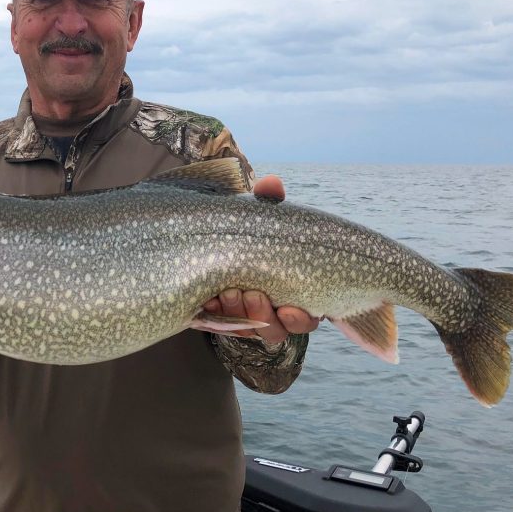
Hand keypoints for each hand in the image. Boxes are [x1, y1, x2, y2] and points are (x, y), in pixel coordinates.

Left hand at [200, 174, 319, 343]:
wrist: (213, 239)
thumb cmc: (254, 232)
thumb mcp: (262, 217)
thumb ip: (268, 203)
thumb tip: (271, 182)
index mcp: (295, 292)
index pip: (305, 317)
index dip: (298, 318)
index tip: (289, 308)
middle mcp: (275, 311)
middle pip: (277, 328)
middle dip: (264, 314)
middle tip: (250, 293)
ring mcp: (248, 316)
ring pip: (249, 329)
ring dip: (241, 315)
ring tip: (228, 294)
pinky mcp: (223, 317)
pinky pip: (222, 325)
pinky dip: (217, 316)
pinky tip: (206, 302)